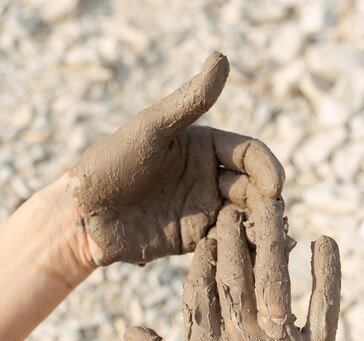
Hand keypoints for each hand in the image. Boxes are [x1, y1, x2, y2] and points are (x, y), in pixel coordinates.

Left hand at [68, 52, 284, 265]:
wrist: (85, 213)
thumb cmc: (113, 163)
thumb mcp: (152, 128)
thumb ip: (190, 100)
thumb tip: (222, 58)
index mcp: (205, 147)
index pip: (250, 154)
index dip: (267, 169)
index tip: (275, 187)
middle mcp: (209, 177)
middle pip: (254, 189)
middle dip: (269, 204)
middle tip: (277, 221)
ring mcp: (203, 208)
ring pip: (246, 217)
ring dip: (262, 228)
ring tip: (275, 242)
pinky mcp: (195, 238)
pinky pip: (228, 243)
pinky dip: (245, 249)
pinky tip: (259, 258)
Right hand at [125, 197, 340, 340]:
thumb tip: (129, 328)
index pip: (199, 289)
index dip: (203, 257)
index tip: (207, 237)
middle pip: (235, 274)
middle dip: (232, 237)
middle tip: (233, 212)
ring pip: (276, 278)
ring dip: (273, 237)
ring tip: (272, 206)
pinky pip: (326, 306)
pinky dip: (327, 271)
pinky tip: (324, 241)